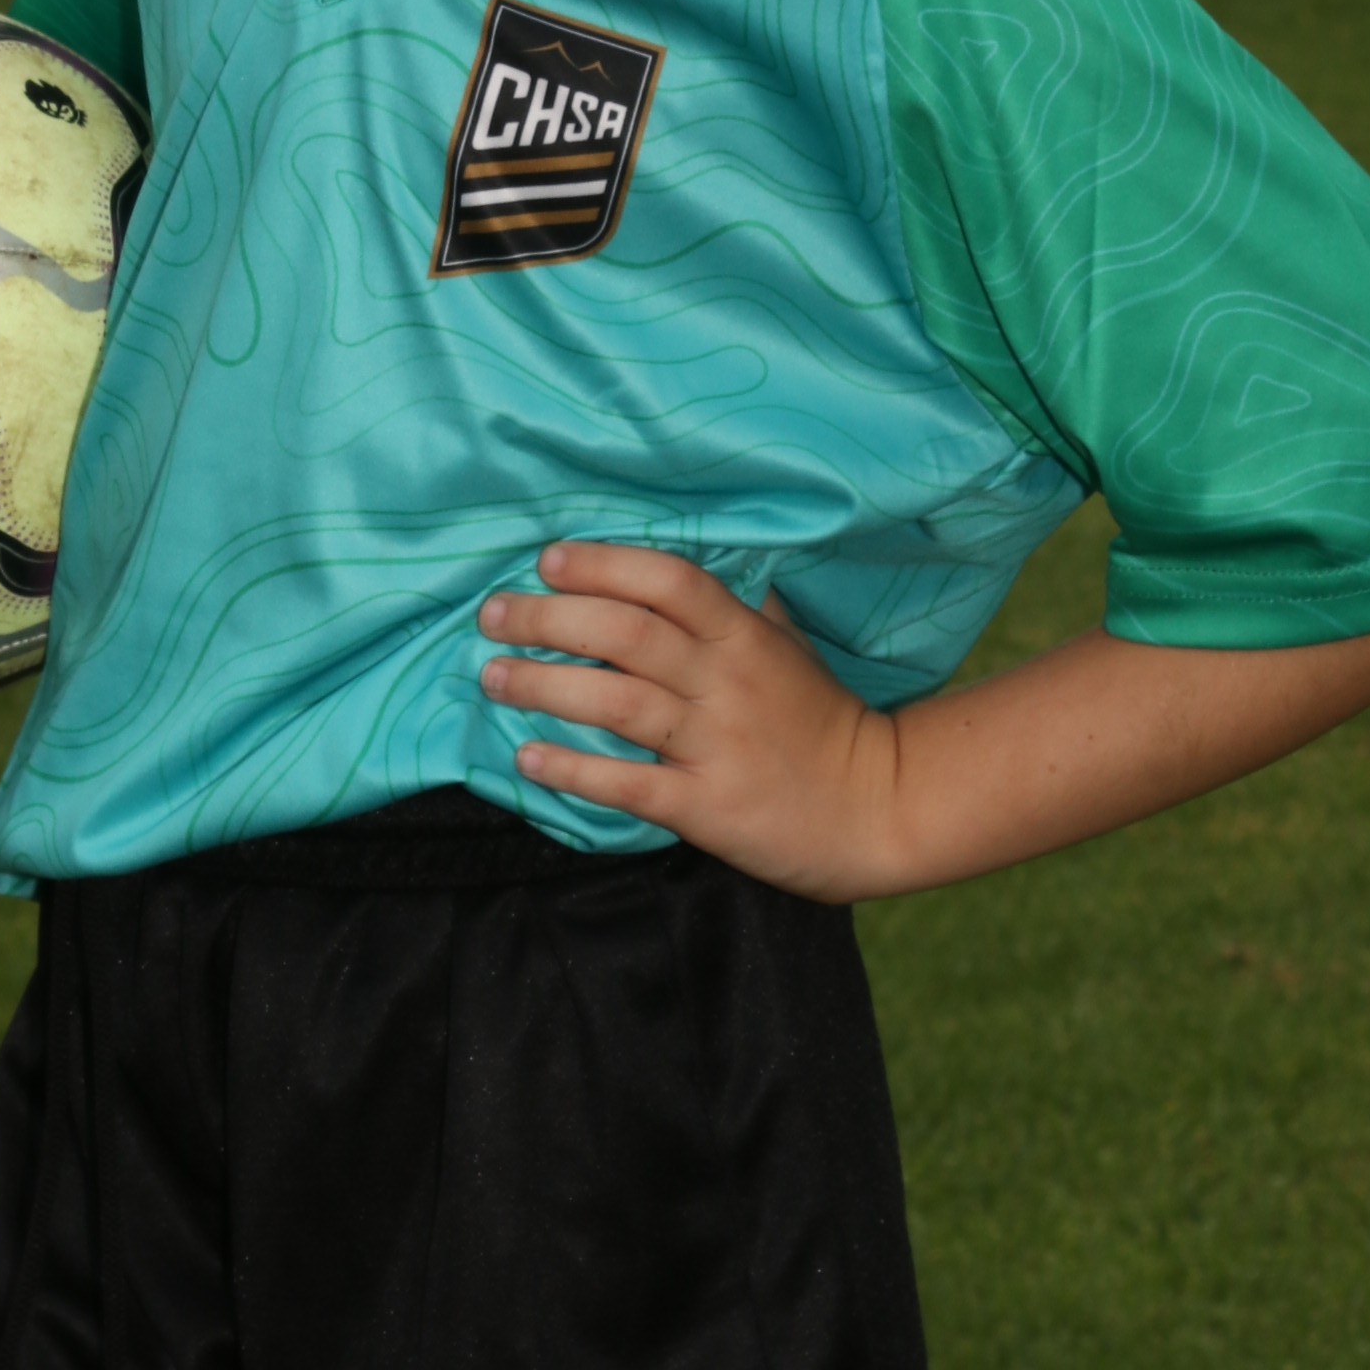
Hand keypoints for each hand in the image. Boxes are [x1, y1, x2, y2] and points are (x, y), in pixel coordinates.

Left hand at [479, 543, 887, 899]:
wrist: (876, 809)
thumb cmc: (820, 721)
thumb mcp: (787, 648)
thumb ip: (735, 608)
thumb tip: (670, 571)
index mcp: (743, 636)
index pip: (669, 581)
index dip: (604, 564)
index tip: (547, 560)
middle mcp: (726, 682)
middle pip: (628, 634)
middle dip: (549, 618)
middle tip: (493, 614)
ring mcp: (716, 745)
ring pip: (618, 703)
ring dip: (545, 686)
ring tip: (492, 677)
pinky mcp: (707, 807)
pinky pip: (629, 785)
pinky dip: (573, 770)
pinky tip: (527, 759)